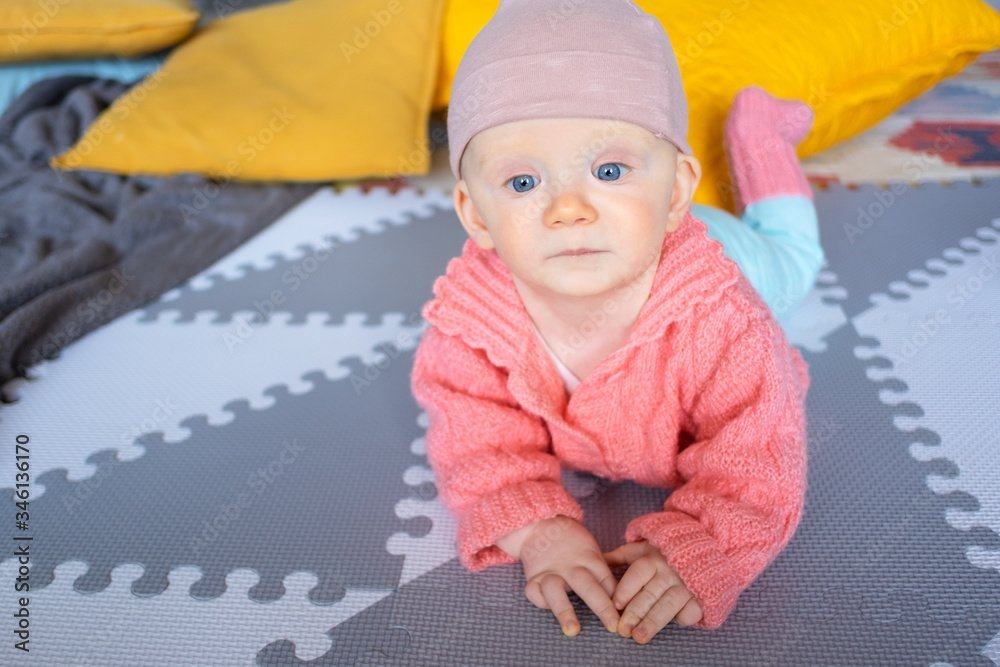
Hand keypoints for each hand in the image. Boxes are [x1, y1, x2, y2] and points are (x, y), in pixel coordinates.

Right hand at [499, 515, 619, 635]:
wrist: (539, 523)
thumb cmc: (572, 543)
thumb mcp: (590, 550)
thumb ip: (601, 572)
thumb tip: (620, 599)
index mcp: (588, 557)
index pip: (605, 578)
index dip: (616, 596)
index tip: (626, 614)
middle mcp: (569, 565)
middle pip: (587, 585)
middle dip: (601, 606)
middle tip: (613, 625)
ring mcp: (549, 570)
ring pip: (555, 589)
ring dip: (565, 610)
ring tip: (573, 630)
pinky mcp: (533, 576)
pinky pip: (533, 591)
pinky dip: (540, 600)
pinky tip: (549, 608)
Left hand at [602, 540, 702, 642]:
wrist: (704, 552)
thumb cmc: (667, 554)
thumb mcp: (645, 549)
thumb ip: (623, 555)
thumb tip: (600, 558)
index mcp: (654, 559)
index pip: (637, 574)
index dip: (626, 589)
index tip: (615, 605)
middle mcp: (670, 572)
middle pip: (650, 593)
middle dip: (635, 612)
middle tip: (623, 629)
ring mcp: (686, 585)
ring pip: (667, 605)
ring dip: (652, 622)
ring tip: (639, 637)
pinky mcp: (701, 597)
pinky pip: (689, 611)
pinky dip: (681, 618)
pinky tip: (671, 622)